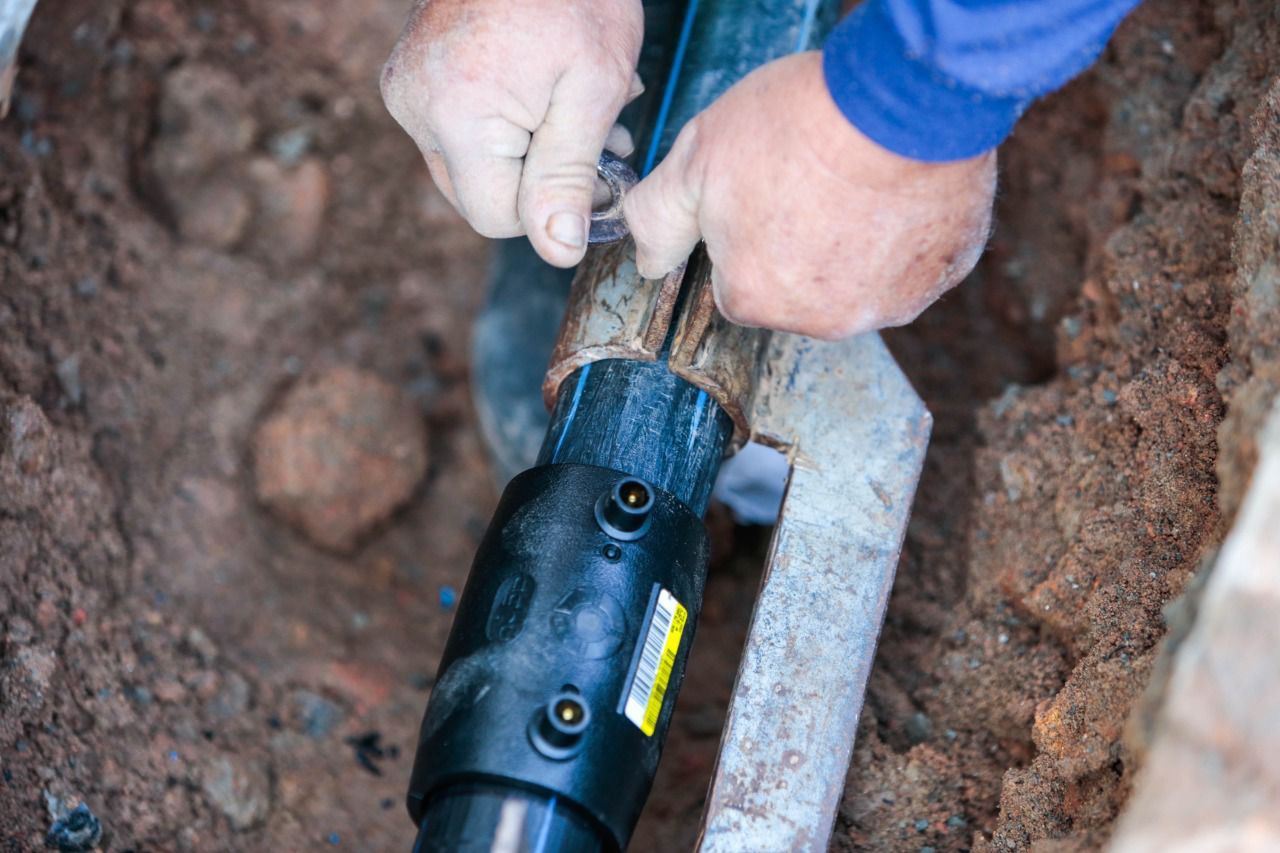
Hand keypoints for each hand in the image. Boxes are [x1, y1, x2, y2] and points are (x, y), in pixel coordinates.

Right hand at [381, 0, 643, 266]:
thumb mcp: (591, 91)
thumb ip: (569, 177)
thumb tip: (558, 252)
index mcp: (457, 115)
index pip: (499, 218)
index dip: (554, 206)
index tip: (598, 170)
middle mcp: (414, 108)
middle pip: (480, 198)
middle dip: (542, 178)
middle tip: (595, 134)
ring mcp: (404, 91)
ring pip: (471, 170)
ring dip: (527, 155)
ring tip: (571, 109)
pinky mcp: (408, 80)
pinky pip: (459, 135)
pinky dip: (504, 129)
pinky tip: (540, 95)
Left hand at [623, 52, 996, 339]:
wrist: (900, 99)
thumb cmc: (797, 125)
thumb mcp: (696, 160)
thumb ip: (657, 220)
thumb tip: (645, 259)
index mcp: (754, 298)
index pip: (736, 286)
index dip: (744, 235)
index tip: (761, 193)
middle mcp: (820, 320)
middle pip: (796, 291)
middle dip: (797, 248)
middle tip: (807, 183)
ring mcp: (887, 304)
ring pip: (857, 282)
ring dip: (853, 247)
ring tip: (854, 184)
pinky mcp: (940, 277)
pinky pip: (913, 266)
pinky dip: (904, 238)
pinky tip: (895, 191)